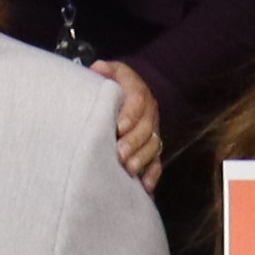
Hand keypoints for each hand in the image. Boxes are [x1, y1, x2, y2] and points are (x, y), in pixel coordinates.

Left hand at [102, 60, 167, 185]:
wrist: (141, 90)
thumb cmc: (120, 84)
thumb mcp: (115, 71)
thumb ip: (106, 70)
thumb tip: (97, 68)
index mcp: (139, 94)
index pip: (137, 103)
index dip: (130, 116)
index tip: (119, 127)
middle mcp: (149, 114)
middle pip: (146, 129)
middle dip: (133, 143)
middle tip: (120, 155)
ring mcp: (153, 131)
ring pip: (153, 146)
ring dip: (142, 159)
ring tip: (129, 170)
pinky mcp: (153, 146)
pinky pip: (157, 161)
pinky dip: (153, 174)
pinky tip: (145, 186)